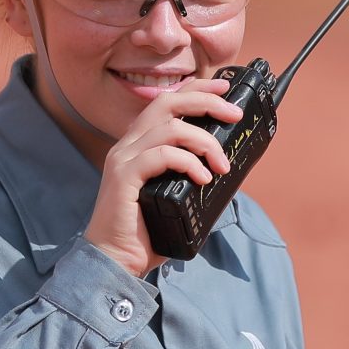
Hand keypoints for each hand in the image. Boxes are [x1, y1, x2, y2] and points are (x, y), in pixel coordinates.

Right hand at [86, 78, 243, 276]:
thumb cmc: (146, 231)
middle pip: (168, 102)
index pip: (167, 101)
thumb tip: (227, 166)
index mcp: (139, 144)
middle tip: (234, 113)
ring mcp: (124, 159)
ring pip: (170, 127)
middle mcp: (128, 145)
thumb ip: (191, 175)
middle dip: (205, 101)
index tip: (224, 87)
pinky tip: (203, 178)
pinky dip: (188, 162)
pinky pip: (161, 155)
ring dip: (204, 142)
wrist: (115, 260)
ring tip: (221, 166)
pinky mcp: (124, 177)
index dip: (196, 88)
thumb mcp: (175, 195)